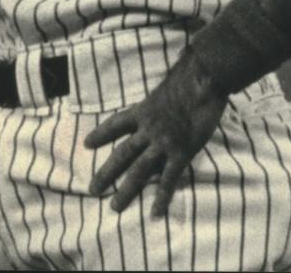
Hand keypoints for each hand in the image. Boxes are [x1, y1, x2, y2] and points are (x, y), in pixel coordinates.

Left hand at [84, 47, 227, 217]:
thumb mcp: (164, 89)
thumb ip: (157, 102)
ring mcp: (163, 142)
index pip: (116, 124)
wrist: (203, 80)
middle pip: (122, 153)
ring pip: (139, 170)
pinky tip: (155, 211)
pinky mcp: (181, 152)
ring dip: (127, 189)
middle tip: (93, 189)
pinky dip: (161, 196)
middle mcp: (148, 128)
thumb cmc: (187, 79)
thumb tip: (158, 102)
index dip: (101, 133)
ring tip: (115, 206)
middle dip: (106, 172)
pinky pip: (168, 178)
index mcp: (143, 111)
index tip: (87, 143)